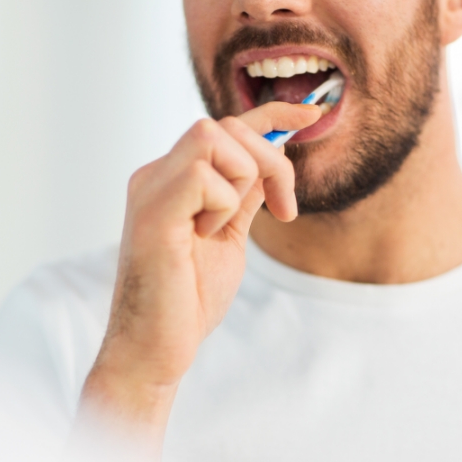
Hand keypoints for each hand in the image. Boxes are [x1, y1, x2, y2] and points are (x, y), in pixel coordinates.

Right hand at [80, 103, 320, 434]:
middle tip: (282, 209)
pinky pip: (202, 176)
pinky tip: (204, 237)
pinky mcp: (152, 211)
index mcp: (173, 181)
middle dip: (270, 160)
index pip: (224, 128)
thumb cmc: (187, 299)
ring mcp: (151, 189)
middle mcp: (157, 176)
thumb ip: (243, 196)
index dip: (272, 114)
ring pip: (214, 138)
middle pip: (225, 126)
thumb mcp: (228, 236)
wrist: (156, 347)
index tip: (311, 115)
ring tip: (221, 229)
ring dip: (239, 183)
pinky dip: (221, 206)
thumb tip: (270, 161)